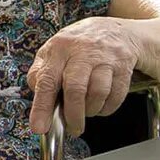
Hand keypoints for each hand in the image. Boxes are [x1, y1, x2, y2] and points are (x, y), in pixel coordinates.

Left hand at [27, 17, 140, 136]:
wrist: (114, 31)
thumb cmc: (77, 46)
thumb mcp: (53, 52)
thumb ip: (41, 74)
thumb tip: (36, 97)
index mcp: (58, 49)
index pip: (47, 81)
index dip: (42, 107)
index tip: (39, 128)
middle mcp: (81, 52)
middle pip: (75, 90)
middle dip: (73, 116)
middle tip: (72, 128)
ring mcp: (104, 59)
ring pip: (98, 94)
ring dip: (91, 110)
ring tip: (86, 111)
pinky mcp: (123, 67)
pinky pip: (116, 96)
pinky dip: (107, 108)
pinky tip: (100, 105)